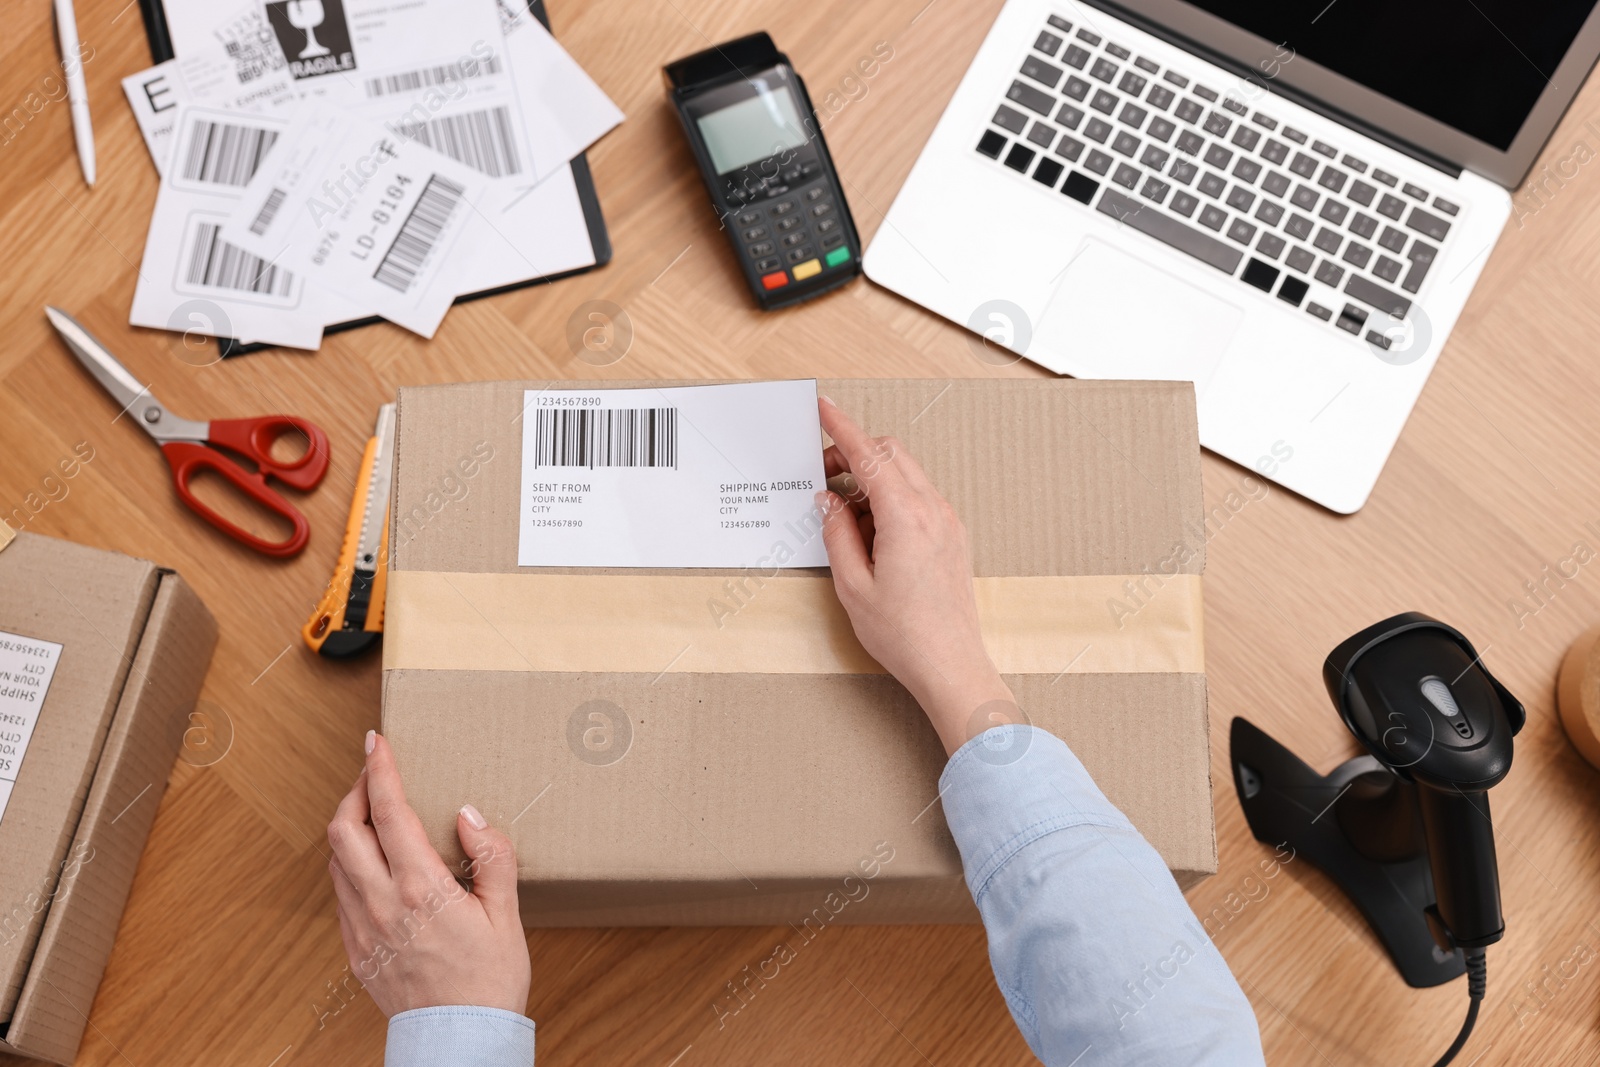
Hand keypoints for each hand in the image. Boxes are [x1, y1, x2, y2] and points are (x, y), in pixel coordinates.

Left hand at [325, 731, 530, 1016]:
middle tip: (374, 774)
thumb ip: (491, 857)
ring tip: (374, 814)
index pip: (387, 811)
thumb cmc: (489, 980)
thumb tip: (469, 815)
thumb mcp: (506, 914)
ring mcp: (362, 927)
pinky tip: (374, 863)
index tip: (377, 743)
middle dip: (354, 791)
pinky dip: (350, 864)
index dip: (379, 769)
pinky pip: (340, 893)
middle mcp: (382, 903)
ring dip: (349, 827)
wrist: (460, 1040)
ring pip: (336, 860)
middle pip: (343, 829)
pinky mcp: (355, 949)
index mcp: (420, 888)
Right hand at [815, 397, 1019, 755]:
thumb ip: (837, 533)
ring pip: (906, 475)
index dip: (842, 427)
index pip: (869, 455)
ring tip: (844, 514)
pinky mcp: (952, 536)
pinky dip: (891, 498)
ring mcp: (947, 522)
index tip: (824, 407)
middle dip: (855, 452)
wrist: (951, 665)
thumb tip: (828, 500)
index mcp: (906, 517)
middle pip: (891, 454)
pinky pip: (919, 497)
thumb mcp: (853, 585)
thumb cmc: (905, 635)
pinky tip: (870, 531)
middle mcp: (933, 511)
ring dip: (873, 478)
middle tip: (823, 474)